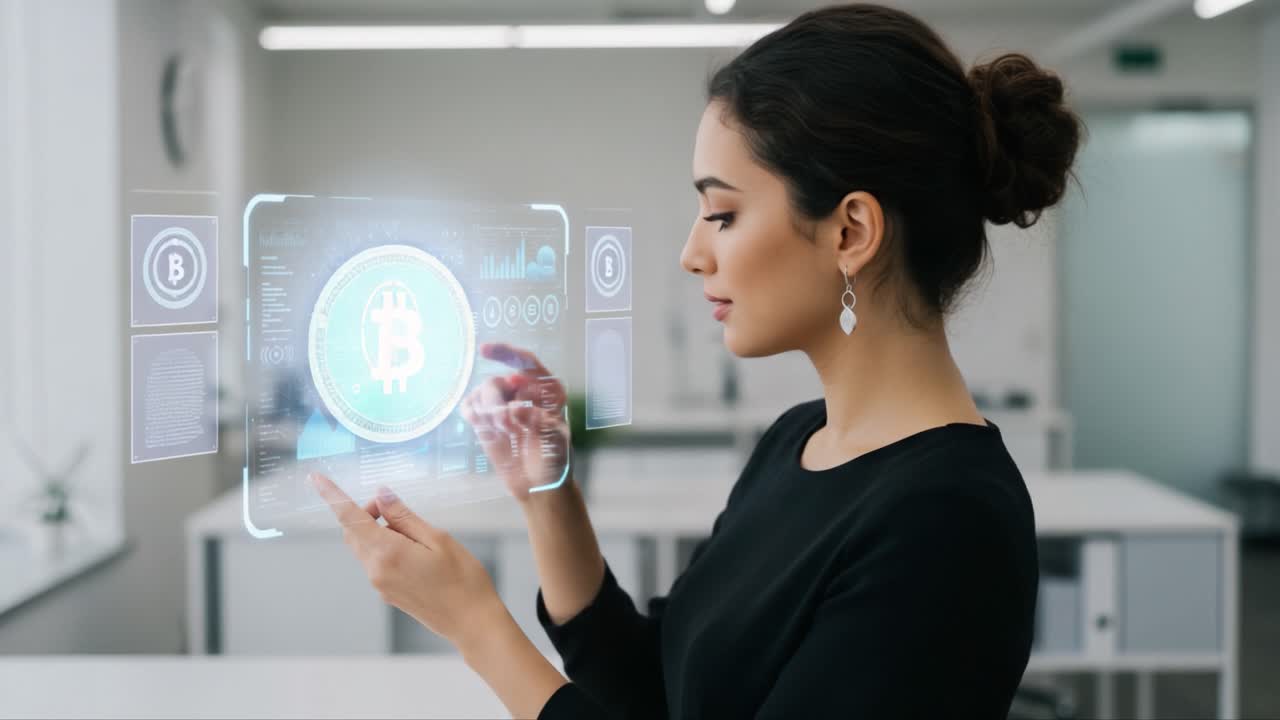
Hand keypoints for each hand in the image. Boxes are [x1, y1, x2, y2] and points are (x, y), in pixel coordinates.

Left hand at [310, 473, 503, 648]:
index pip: (350, 518)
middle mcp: (376, 571)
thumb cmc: (463, 580)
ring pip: (364, 547)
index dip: (332, 496)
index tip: (316, 478)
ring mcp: (380, 585)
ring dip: (377, 530)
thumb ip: (405, 517)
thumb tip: (382, 496)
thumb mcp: (439, 538)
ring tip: (415, 532)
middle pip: (353, 532)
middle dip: (367, 512)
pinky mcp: (388, 593)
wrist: (472, 623)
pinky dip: (386, 547)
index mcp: (388, 553)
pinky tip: (416, 550)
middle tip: (396, 507)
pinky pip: (376, 562)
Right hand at [460, 343, 570, 502]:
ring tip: (503, 431)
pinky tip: (479, 423)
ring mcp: (503, 406)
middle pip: (496, 381)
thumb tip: (513, 408)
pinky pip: (470, 406)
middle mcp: (523, 393)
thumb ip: (537, 421)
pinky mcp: (486, 421)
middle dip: (496, 402)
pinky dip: (471, 412)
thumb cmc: (555, 459)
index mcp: (546, 390)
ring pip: (481, 393)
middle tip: (506, 425)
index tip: (484, 351)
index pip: (525, 362)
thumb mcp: (555, 439)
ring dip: (486, 411)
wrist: (540, 486)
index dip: (505, 353)